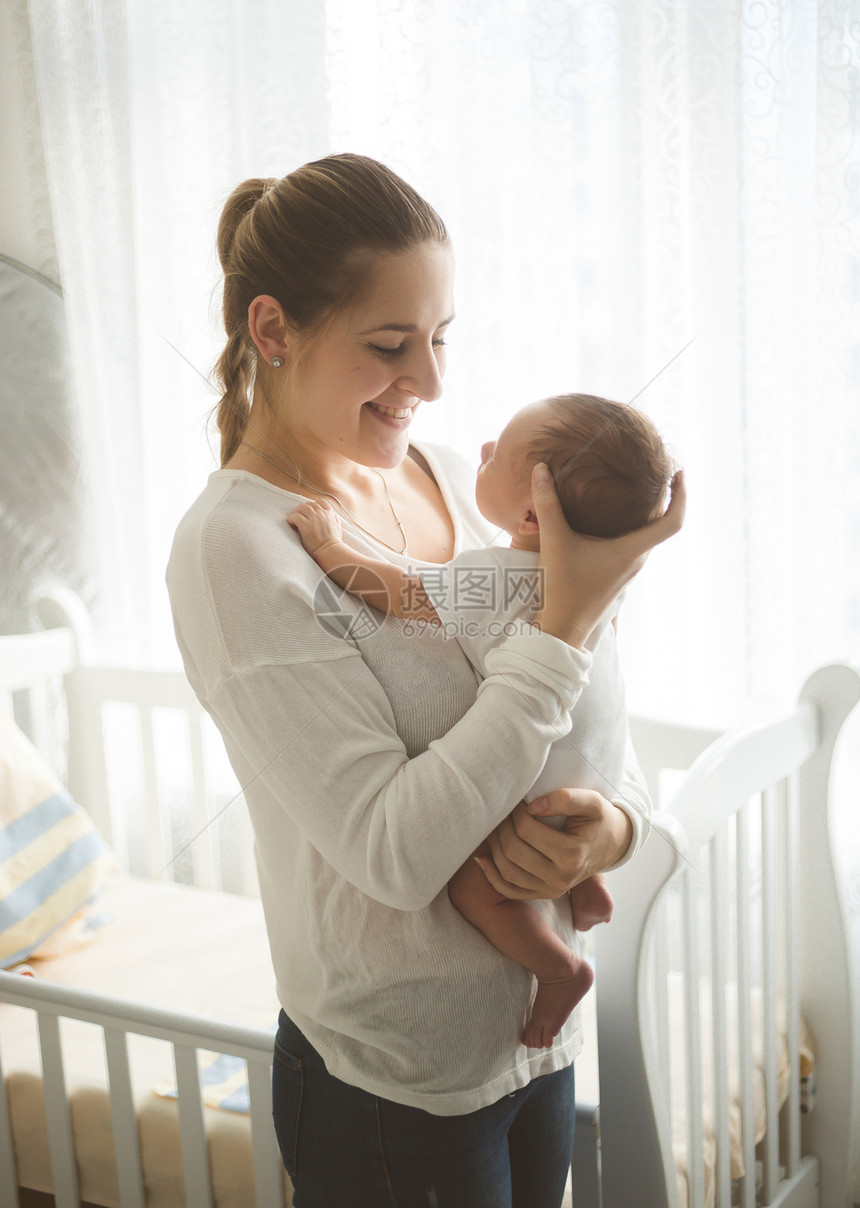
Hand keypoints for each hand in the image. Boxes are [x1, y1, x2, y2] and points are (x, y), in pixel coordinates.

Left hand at [287, 499, 343, 555]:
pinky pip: (295, 516)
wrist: (330, 552)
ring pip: (301, 508)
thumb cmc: (334, 544)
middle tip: (298, 516)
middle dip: (302, 509)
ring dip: (296, 512)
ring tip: (293, 520)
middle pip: (308, 504)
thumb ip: (334, 520)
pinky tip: (292, 524)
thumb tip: (332, 516)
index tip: (309, 512)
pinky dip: (291, 519)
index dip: (313, 505)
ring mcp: (314, 519)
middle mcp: (322, 514)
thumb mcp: (338, 528)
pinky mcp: (306, 526)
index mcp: (329, 514)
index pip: (320, 502)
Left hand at [476, 789, 632, 900]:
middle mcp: (560, 878)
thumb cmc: (599, 819)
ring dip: (493, 846)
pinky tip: (482, 858)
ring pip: (507, 870)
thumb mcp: (592, 802)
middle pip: (513, 850)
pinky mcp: (543, 894)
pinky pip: (509, 890)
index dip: (515, 811)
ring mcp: (551, 890)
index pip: (526, 830)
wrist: (612, 844)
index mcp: (572, 855)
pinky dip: (491, 876)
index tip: (517, 799)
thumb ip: (565, 799)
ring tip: (496, 825)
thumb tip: (533, 806)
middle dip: (502, 826)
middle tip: (504, 809)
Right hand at [531, 465, 684, 647]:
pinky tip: (615, 518)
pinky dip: (635, 528)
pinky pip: (636, 546)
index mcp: (632, 550)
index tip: (679, 473)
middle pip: (664, 526)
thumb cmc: (562, 588)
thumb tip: (541, 468)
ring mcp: (628, 570)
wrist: (562, 628)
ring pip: (649, 537)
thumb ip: (548, 504)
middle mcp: (637, 560)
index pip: (673, 522)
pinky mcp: (618, 575)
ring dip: (650, 515)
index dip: (682, 496)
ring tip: (639, 490)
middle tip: (659, 473)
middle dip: (667, 499)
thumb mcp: (554, 542)